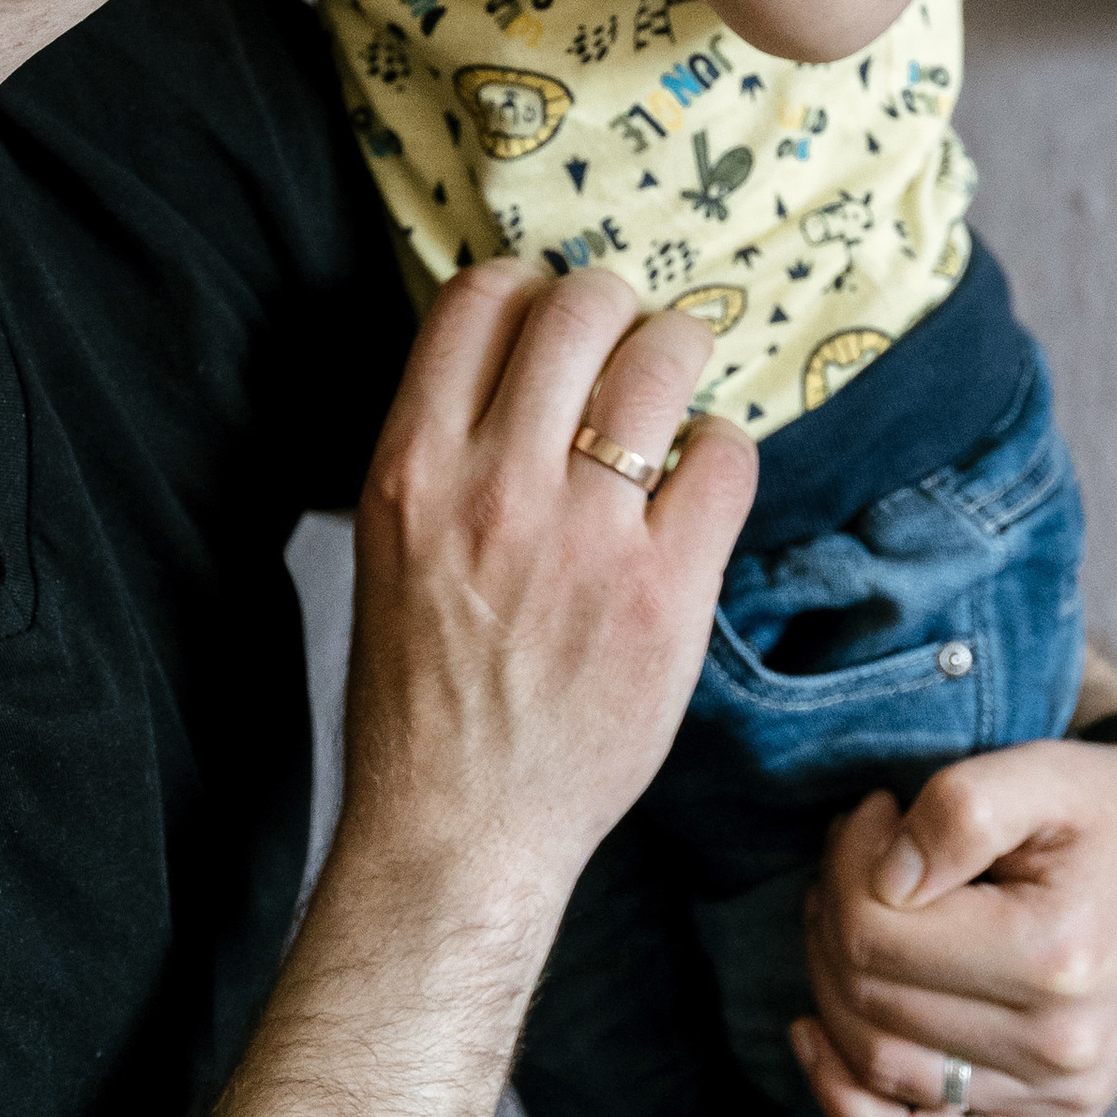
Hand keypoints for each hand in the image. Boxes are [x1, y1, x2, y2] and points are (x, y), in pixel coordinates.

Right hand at [342, 262, 754, 925]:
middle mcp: (493, 487)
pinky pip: (725, 458)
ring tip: (674, 392)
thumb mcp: (391, 546)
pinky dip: (722, 453)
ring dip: (678, 357)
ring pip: (662, 360)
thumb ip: (443, 449)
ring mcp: (585, 538)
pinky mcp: (664, 593)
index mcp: (409, 468)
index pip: (479, 298)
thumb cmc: (422, 692)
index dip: (528, 289)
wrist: (461, 827)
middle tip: (626, 349)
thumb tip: (512, 358)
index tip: (549, 321)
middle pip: (581, 306)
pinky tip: (698, 484)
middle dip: (616, 310)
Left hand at [790, 731, 1116, 1116]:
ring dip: (833, 988)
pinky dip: (856, 1115)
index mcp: (1058, 958)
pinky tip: (818, 1044)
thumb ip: (958, 809)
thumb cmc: (1107, 811)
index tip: (873, 813)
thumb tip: (884, 880)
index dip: (846, 864)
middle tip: (854, 856)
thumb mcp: (1043, 772)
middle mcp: (1061, 1048)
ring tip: (854, 916)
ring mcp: (1059, 1099)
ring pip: (880, 1068)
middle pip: (870, 1001)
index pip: (875, 934)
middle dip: (833, 918)